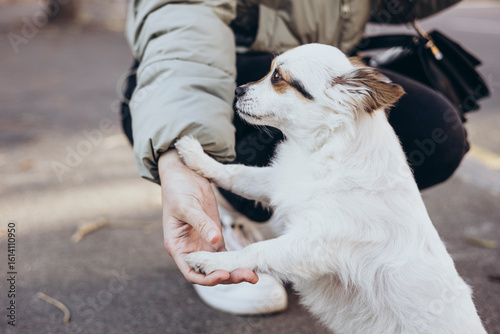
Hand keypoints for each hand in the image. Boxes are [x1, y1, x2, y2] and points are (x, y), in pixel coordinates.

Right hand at [158, 149, 258, 285]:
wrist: (184, 174)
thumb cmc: (177, 189)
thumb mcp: (187, 206)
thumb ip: (201, 223)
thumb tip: (215, 240)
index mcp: (177, 247)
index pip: (192, 272)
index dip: (207, 279)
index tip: (224, 275)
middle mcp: (190, 250)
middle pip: (210, 273)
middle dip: (228, 277)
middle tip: (250, 276)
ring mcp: (203, 244)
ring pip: (220, 266)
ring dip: (236, 271)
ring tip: (255, 275)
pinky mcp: (215, 234)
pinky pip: (227, 254)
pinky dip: (238, 260)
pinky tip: (252, 263)